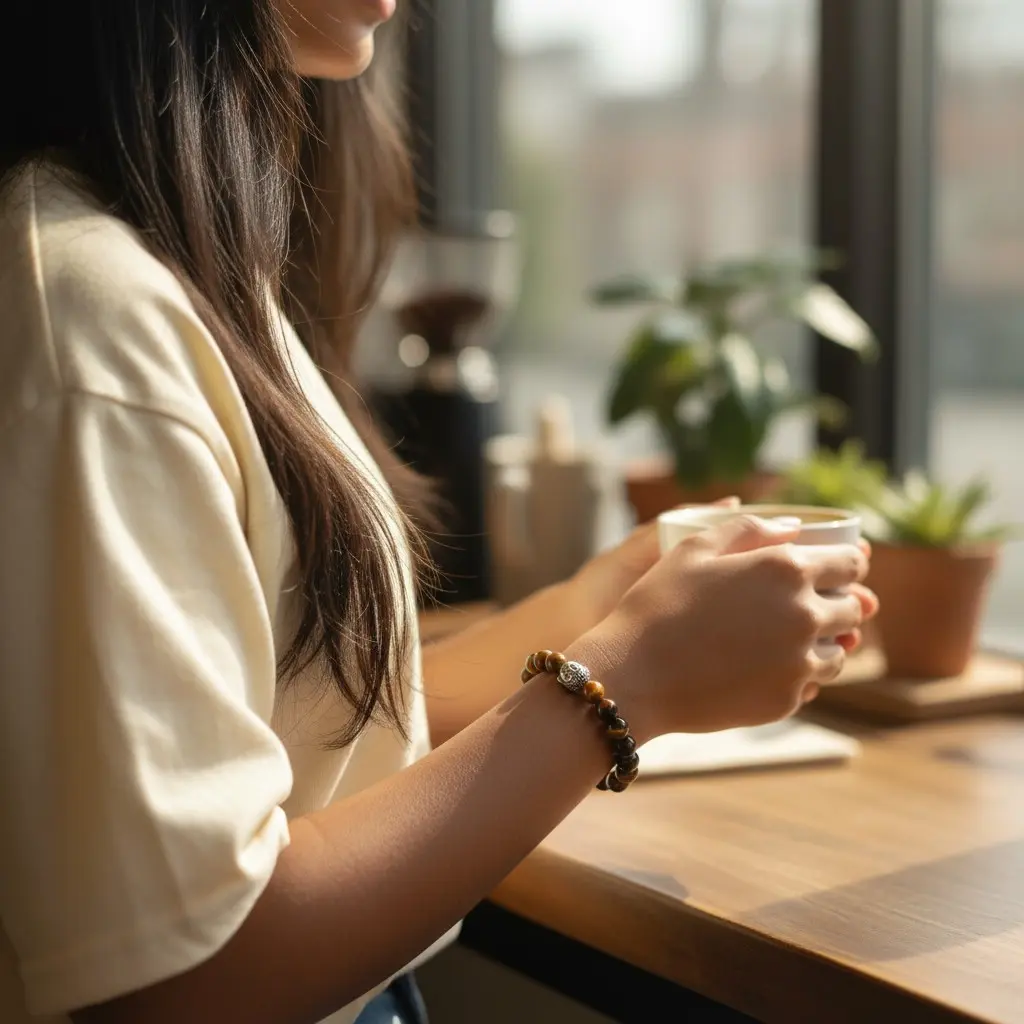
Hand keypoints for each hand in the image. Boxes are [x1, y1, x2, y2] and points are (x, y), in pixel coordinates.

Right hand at [570, 517, 874, 741]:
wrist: (632, 675)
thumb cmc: (657, 604)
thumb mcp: (695, 548)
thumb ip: (750, 529)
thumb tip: (793, 531)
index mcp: (787, 569)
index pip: (851, 564)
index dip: (845, 563)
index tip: (832, 569)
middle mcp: (805, 615)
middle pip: (854, 608)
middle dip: (836, 602)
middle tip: (803, 604)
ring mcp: (800, 663)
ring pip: (838, 651)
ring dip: (821, 641)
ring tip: (780, 639)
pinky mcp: (787, 700)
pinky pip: (809, 684)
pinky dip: (794, 674)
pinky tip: (758, 667)